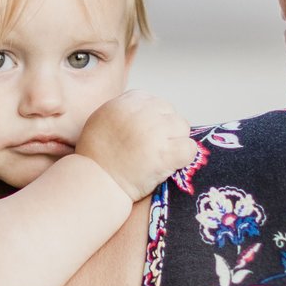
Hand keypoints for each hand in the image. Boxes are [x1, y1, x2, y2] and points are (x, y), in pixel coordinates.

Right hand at [76, 91, 197, 199]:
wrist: (95, 183)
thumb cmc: (96, 156)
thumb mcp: (103, 119)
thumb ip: (125, 110)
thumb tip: (148, 110)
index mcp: (128, 102)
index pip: (156, 103)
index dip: (155, 121)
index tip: (146, 137)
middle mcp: (143, 113)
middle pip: (171, 114)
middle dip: (166, 131)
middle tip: (152, 151)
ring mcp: (156, 132)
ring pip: (183, 128)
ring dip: (175, 143)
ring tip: (159, 158)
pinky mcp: (165, 154)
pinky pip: (190, 148)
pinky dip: (184, 157)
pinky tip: (170, 165)